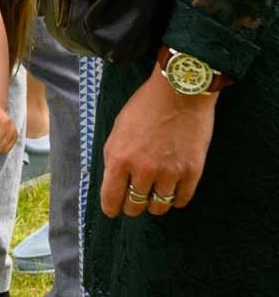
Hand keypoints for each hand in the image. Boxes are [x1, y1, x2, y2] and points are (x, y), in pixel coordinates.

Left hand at [100, 68, 215, 216]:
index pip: (111, 198)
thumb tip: (113, 181)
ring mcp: (170, 173)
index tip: (112, 211)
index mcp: (119, 158)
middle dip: (132, 206)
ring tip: (154, 194)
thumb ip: (114, 157)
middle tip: (134, 200)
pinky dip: (175, 199)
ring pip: (159, 207)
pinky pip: (182, 200)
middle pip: (135, 207)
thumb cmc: (144, 107)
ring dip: (154, 203)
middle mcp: (143, 170)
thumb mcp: (117, 130)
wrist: (179, 93)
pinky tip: (172, 190)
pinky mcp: (192, 172)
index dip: (111, 208)